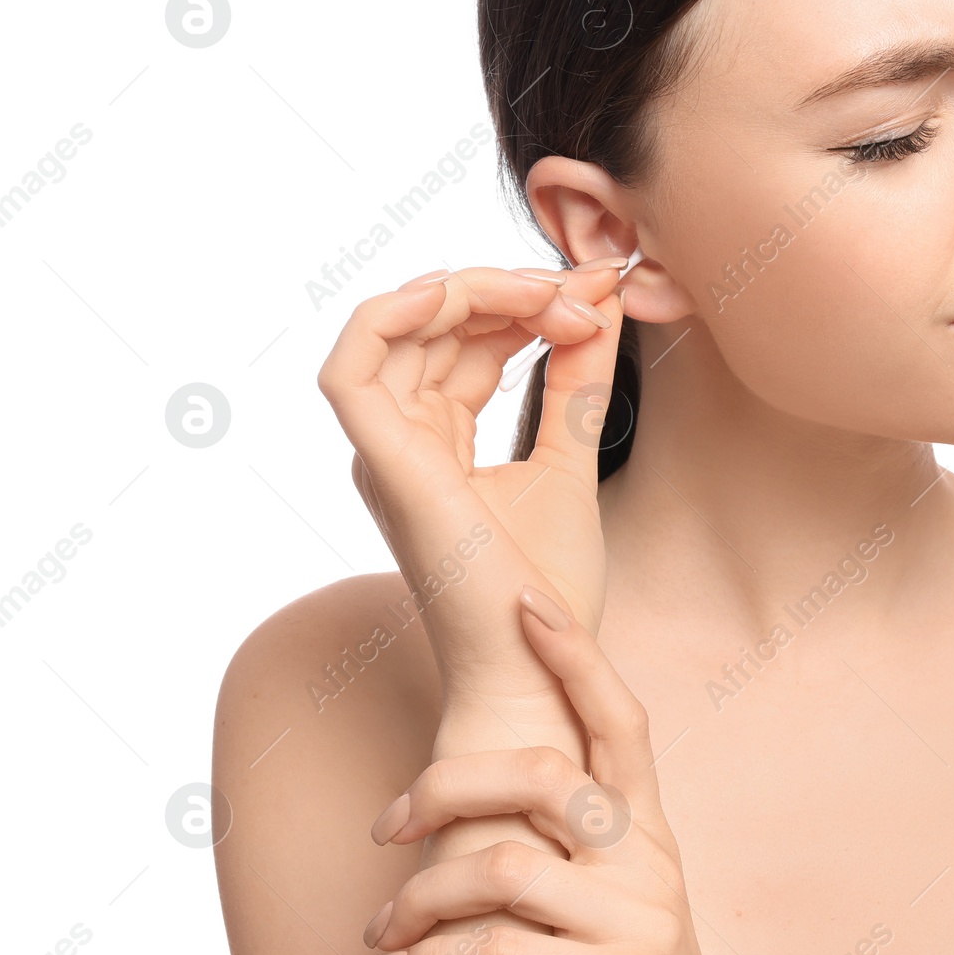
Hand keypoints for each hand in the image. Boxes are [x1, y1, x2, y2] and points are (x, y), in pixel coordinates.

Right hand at [316, 259, 629, 716]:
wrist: (541, 664)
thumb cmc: (548, 589)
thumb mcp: (572, 458)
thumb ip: (579, 379)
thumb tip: (599, 303)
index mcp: (434, 445)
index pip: (464, 342)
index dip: (524, 302)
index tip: (595, 296)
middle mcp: (399, 443)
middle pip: (432, 325)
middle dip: (511, 290)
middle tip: (586, 293)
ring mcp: (385, 453)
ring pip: (398, 327)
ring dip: (476, 291)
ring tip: (554, 299)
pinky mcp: (384, 464)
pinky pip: (353, 365)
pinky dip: (395, 314)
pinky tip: (461, 292)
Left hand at [359, 585, 754, 954]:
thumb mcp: (627, 908)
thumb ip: (583, 851)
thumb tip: (494, 798)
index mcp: (653, 835)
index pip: (621, 720)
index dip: (574, 655)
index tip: (522, 600)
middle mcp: (651, 865)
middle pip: (540, 776)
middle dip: (445, 785)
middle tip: (390, 825)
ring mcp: (637, 927)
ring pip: (500, 867)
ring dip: (417, 900)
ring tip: (381, 936)